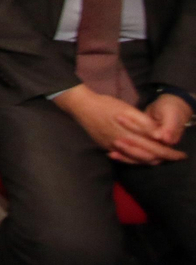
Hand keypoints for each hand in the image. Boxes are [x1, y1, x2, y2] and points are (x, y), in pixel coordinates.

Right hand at [54, 85, 187, 164]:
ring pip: (137, 160)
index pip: (155, 149)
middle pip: (148, 157)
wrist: (80, 106)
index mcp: (129, 136)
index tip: (182, 154)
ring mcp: (113, 148)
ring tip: (161, 157)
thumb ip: (144, 123)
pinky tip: (139, 156)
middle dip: (164, 158)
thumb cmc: (105, 104)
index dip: (170, 153)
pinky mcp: (106, 147)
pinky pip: (125, 158)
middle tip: (176, 156)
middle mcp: (122, 145)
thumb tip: (160, 135)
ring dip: (151, 159)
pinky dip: (135, 159)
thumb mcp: (126, 109)